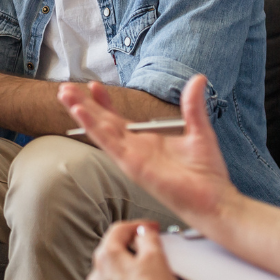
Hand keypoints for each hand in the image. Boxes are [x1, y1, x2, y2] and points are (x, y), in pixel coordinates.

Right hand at [58, 74, 236, 229]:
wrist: (214, 199)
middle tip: (66, 88)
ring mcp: (130, 156)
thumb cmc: (206, 173)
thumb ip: (192, 104)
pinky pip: (107, 142)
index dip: (104, 102)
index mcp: (146, 140)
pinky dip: (92, 126)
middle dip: (83, 104)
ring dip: (81, 111)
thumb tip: (197, 79)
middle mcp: (134, 148)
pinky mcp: (131, 164)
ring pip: (99, 129)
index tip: (92, 85)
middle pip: (102, 121)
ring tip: (64, 94)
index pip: (118, 118)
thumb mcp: (199, 130)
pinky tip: (80, 111)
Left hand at [87, 221, 183, 279]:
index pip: (118, 230)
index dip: (138, 225)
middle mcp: (97, 278)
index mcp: (106, 257)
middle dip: (130, 249)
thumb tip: (143, 232)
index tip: (150, 228)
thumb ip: (147, 237)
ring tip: (149, 278)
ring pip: (112, 277)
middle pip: (112, 253)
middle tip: (150, 250)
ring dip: (127, 273)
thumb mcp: (156, 256)